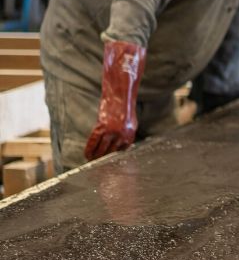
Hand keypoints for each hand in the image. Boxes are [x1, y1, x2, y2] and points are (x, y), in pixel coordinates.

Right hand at [84, 40, 144, 160]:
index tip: (108, 164)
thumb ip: (127, 134)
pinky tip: (86, 155)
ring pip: (102, 149)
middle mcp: (123, 134)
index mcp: (131, 134)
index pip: (121, 152)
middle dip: (104, 160)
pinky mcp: (102, 126)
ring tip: (90, 162)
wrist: (120, 93)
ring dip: (95, 157)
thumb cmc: (125, 107)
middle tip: (97, 167)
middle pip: (111, 152)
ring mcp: (112, 131)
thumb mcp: (130, 121)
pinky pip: (94, 141)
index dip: (113, 158)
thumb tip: (124, 146)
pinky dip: (89, 149)